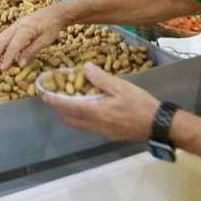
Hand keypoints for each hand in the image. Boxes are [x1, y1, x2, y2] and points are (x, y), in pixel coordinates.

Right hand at [0, 6, 63, 69]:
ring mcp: (16, 23)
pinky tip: (0, 52)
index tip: (3, 69)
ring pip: (1, 37)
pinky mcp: (16, 24)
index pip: (13, 46)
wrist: (55, 12)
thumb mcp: (45, 41)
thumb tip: (20, 64)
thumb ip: (32, 52)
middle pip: (2, 40)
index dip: (7, 58)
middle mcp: (18, 25)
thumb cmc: (52, 27)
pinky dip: (0, 44)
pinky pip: (5, 34)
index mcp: (26, 29)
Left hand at [42, 62, 159, 141]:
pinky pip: (87, 125)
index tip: (44, 94)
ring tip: (68, 100)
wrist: (156, 124)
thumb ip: (101, 78)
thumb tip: (85, 68)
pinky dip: (80, 117)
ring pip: (78, 123)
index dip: (54, 101)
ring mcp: (101, 130)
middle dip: (59, 108)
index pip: (68, 106)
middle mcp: (95, 124)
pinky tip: (87, 107)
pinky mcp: (108, 133)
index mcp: (95, 111)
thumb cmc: (140, 104)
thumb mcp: (121, 87)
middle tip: (54, 96)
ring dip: (69, 113)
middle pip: (69, 118)